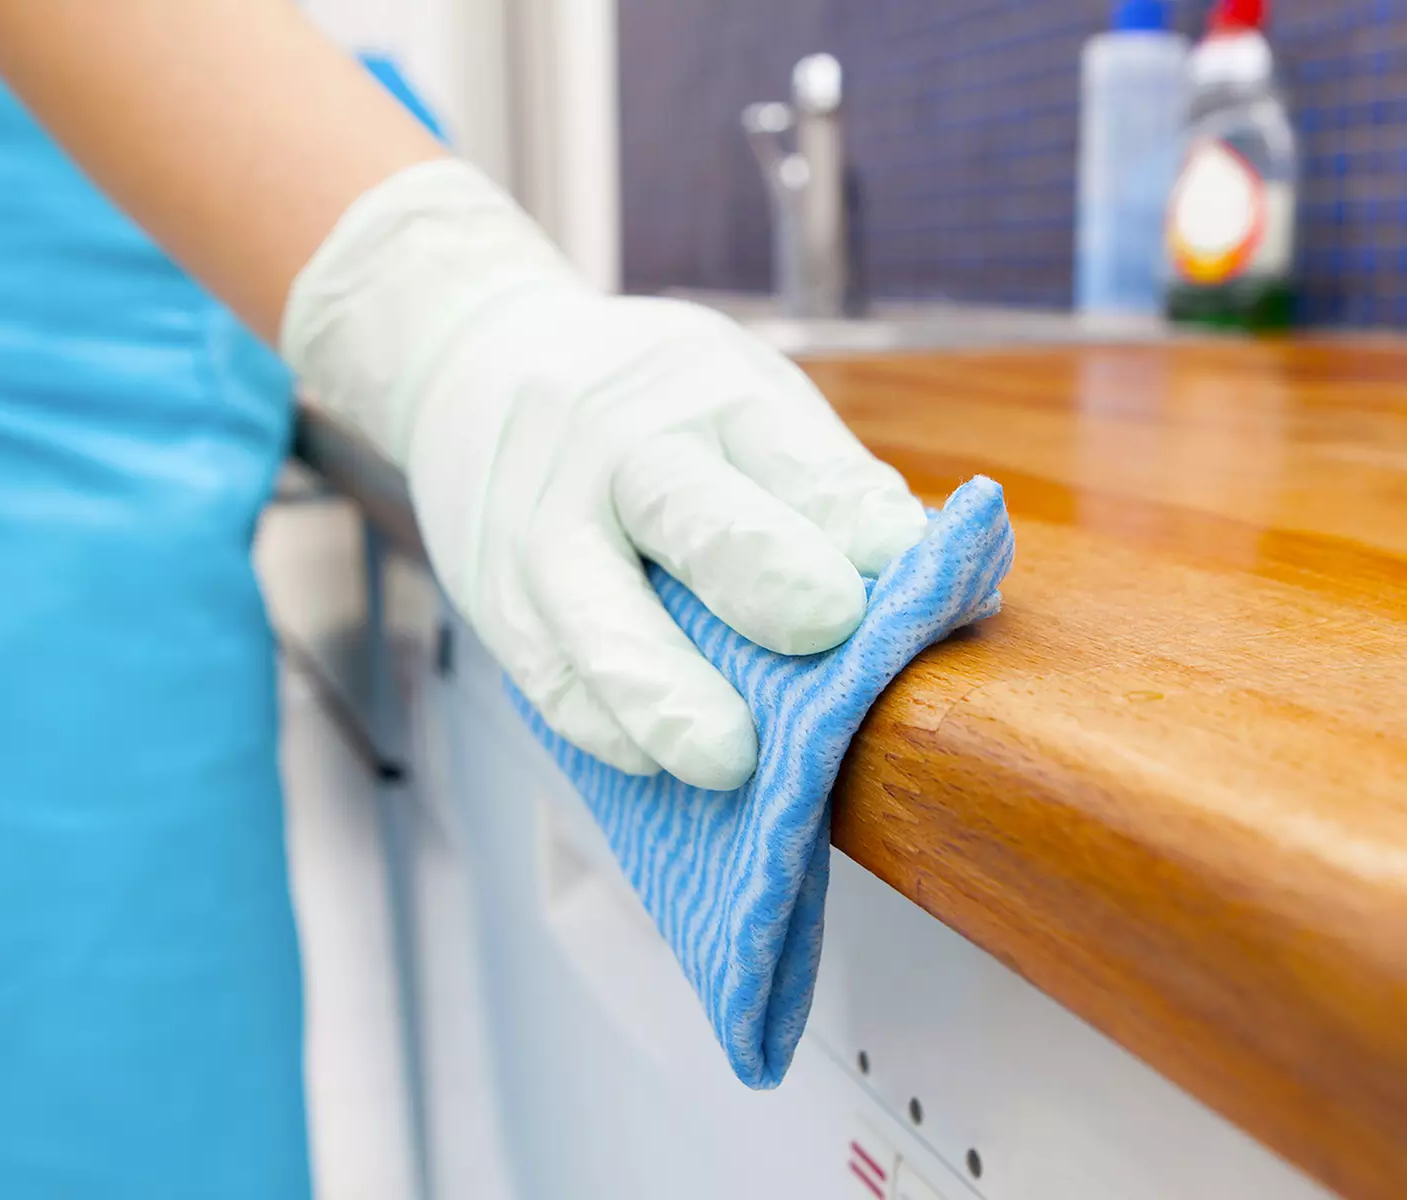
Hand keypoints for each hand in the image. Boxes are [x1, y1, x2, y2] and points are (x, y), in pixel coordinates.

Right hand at [283, 161, 925, 789]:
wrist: (470, 361)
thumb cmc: (653, 402)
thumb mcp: (740, 391)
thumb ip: (823, 483)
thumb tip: (936, 579)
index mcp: (712, 394)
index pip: (793, 457)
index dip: (852, 515)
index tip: (905, 562)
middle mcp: (623, 450)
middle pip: (691, 514)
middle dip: (763, 573)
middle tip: (828, 627)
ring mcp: (547, 526)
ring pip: (598, 615)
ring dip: (665, 691)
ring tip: (728, 760)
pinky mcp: (494, 597)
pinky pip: (546, 673)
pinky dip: (601, 722)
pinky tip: (650, 761)